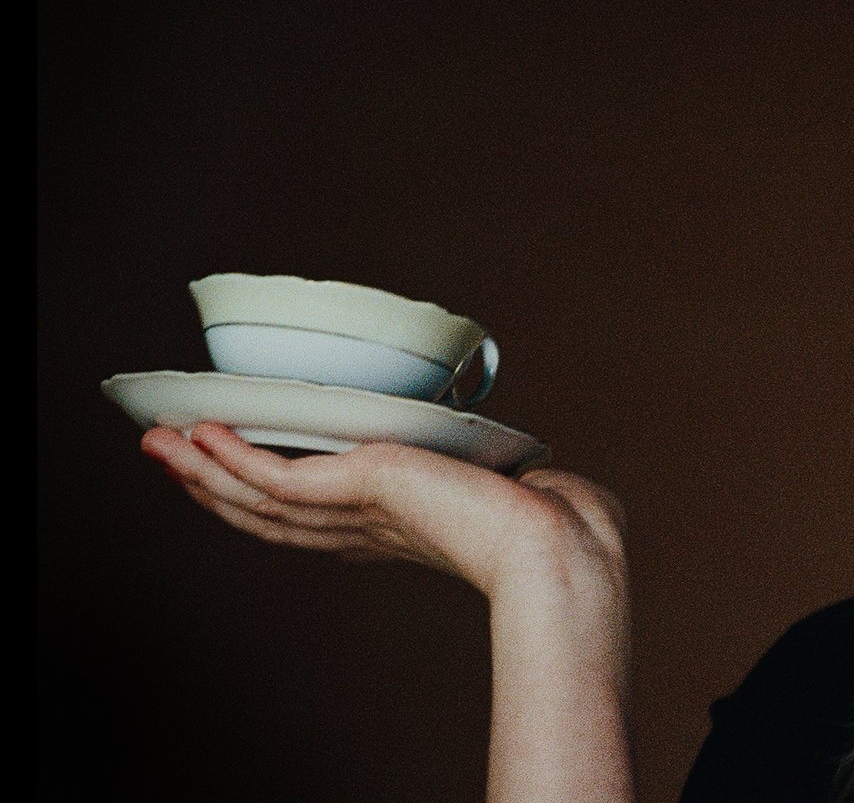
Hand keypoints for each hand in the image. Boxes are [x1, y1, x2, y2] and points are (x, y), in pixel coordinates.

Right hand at [140, 423, 625, 597]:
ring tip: (159, 443)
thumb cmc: (566, 528)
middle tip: (164, 452)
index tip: (226, 469)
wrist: (562, 545)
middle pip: (272, 510)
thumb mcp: (528, 497)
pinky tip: (203, 437)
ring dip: (204, 469)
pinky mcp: (365, 488)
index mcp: (403, 526)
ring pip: (262, 498)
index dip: (263, 496)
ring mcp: (364, 511)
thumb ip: (521, 487)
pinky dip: (235, 459)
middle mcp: (374, 525)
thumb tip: (546, 479)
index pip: (317, 515)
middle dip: (214, 483)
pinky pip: (280, 478)